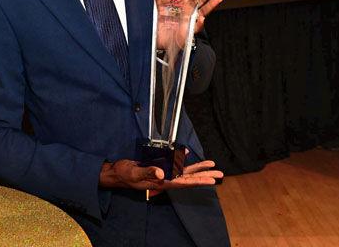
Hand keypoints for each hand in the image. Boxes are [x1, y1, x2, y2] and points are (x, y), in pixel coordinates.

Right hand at [99, 159, 222, 193]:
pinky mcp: (161, 167)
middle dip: (205, 175)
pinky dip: (184, 159)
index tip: (211, 181)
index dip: (198, 181)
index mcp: (162, 182)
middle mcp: (166, 178)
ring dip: (199, 168)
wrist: (118, 172)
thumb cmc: (125, 174)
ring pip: (186, 171)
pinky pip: (176, 164)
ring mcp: (164, 173)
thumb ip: (148, 172)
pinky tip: (190, 155)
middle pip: (189, 178)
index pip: (184, 182)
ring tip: (212, 166)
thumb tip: (162, 172)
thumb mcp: (135, 173)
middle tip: (219, 174)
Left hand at [156, 0, 223, 48]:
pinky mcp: (191, 28)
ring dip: (212, 3)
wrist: (161, 34)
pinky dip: (200, 22)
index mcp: (185, 2)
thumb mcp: (163, 2)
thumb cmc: (163, 18)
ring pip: (205, 10)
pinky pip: (197, 25)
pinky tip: (201, 18)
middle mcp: (191, 9)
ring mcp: (192, 18)